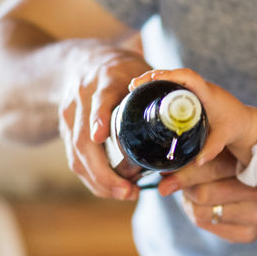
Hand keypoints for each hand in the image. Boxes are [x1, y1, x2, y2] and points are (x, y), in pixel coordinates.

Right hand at [59, 45, 149, 199]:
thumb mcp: (141, 70)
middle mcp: (82, 98)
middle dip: (103, 171)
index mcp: (105, 80)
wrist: (83, 61)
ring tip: (124, 194)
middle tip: (128, 191)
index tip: (101, 136)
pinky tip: (110, 190)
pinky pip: (74, 159)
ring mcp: (70, 115)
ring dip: (98, 180)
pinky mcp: (66, 129)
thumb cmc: (124, 70)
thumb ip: (161, 89)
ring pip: (76, 154)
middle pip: (83, 139)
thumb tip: (190, 117)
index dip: (99, 118)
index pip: (99, 100)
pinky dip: (92, 178)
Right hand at [130, 68, 256, 165]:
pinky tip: (145, 93)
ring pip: (172, 78)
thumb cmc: (235, 126)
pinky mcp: (191, 94)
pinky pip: (173, 85)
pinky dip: (159, 86)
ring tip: (134, 88)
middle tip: (134, 86)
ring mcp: (195, 89)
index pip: (188, 77)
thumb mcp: (224, 137)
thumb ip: (212, 149)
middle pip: (174, 74)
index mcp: (208, 93)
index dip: (170, 76)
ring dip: (154, 80)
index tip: (153, 80)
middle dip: (153, 77)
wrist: (245, 121)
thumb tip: (198, 162)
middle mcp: (201, 87)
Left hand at [159, 151, 256, 243]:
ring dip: (188, 202)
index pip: (212, 169)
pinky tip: (204, 206)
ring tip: (192, 192)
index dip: (184, 172)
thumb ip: (206, 159)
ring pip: (201, 213)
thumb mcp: (234, 158)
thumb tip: (166, 169)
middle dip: (183, 187)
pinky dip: (198, 214)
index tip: (163, 173)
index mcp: (255, 168)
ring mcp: (255, 218)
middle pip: (203, 194)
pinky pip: (207, 225)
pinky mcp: (248, 235)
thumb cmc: (249, 173)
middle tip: (171, 181)